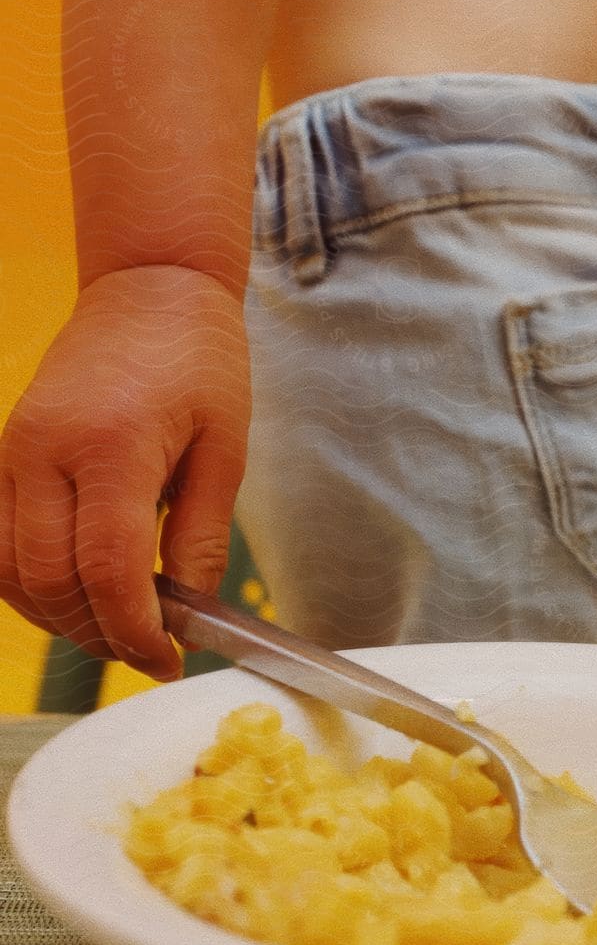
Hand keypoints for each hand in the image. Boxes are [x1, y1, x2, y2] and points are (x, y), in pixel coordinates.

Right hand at [0, 265, 250, 680]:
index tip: (168, 658)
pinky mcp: (4, 454)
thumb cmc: (197, 358)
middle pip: (49, 582)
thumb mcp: (225, 447)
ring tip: (115, 630)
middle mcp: (45, 450)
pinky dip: (29, 584)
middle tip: (148, 652)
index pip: (105, 570)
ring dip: (59, 618)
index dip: (135, 631)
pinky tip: (75, 596)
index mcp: (111, 446)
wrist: (149, 286)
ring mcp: (13, 452)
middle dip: (98, 635)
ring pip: (11, 571)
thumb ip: (201, 535)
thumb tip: (193, 614)